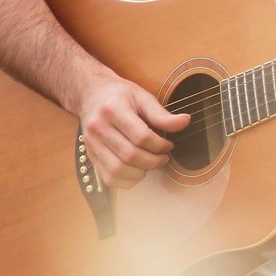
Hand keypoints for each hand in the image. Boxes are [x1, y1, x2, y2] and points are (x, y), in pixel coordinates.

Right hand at [73, 73, 189, 188]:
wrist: (91, 95)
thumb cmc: (120, 95)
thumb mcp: (142, 96)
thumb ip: (162, 114)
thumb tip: (185, 122)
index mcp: (113, 110)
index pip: (141, 136)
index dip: (160, 145)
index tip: (169, 145)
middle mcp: (98, 129)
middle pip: (130, 155)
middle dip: (153, 161)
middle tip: (164, 158)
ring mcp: (92, 144)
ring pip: (117, 170)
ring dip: (140, 173)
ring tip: (151, 164)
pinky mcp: (91, 155)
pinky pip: (108, 177)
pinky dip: (126, 181)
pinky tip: (138, 171)